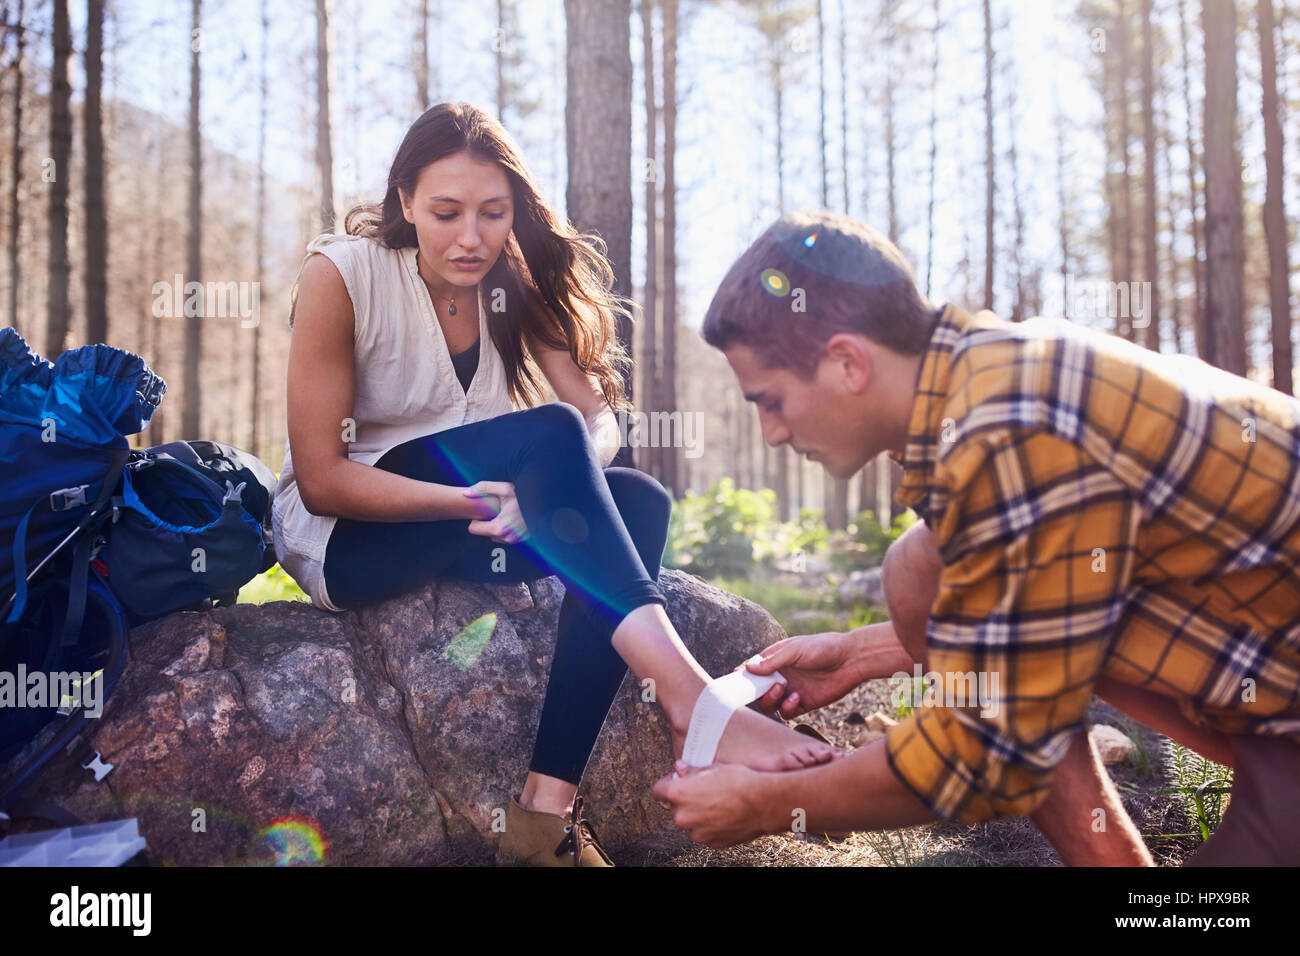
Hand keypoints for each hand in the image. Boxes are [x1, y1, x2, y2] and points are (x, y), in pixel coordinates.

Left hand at [462, 480, 529, 544]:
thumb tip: (465, 493)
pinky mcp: (522, 541)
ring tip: (507, 513)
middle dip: (488, 522)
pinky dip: (508, 528)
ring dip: (498, 526)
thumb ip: (482, 489)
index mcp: (498, 527)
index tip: (484, 511)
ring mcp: (515, 541)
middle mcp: (506, 538)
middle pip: (484, 533)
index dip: (476, 519)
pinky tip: (514, 518)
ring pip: (496, 535)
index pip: (473, 529)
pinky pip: (507, 536)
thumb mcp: (504, 488)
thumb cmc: (526, 496)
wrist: (548, 504)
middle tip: (497, 510)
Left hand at [652, 763, 772, 848]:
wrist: (762, 802)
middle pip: (675, 808)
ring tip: (718, 805)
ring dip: (698, 816)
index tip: (676, 782)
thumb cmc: (738, 781)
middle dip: (685, 801)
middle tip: (703, 792)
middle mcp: (683, 817)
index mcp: (678, 794)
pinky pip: (705, 833)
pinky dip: (711, 827)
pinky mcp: (711, 843)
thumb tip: (679, 768)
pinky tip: (725, 816)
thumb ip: (691, 771)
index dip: (667, 784)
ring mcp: (697, 833)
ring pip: (690, 823)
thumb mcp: (712, 768)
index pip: (658, 791)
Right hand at [746, 631, 863, 718]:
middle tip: (762, 688)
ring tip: (781, 690)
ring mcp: (791, 690)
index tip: (737, 681)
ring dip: (771, 700)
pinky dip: (787, 708)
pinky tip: (796, 698)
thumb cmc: (822, 647)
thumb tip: (748, 668)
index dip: (743, 676)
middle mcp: (781, 676)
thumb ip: (772, 662)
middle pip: (758, 690)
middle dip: (756, 691)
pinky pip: (787, 712)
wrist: (851, 660)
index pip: (753, 670)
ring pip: (770, 704)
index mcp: (776, 660)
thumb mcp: (795, 650)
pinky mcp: (803, 703)